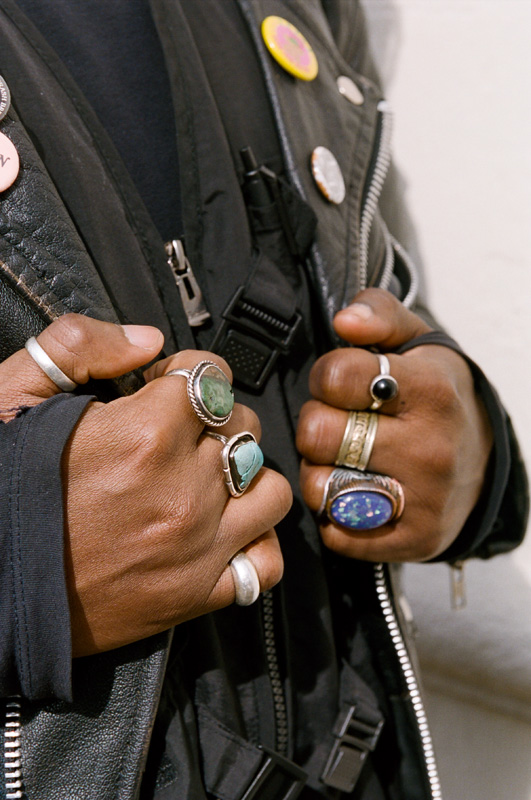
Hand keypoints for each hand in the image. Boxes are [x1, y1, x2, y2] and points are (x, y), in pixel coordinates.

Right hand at [1, 315, 290, 654]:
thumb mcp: (11, 397)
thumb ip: (79, 346)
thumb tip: (147, 339)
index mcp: (144, 434)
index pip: (212, 376)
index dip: (188, 374)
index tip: (164, 390)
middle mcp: (183, 489)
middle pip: (245, 428)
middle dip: (215, 421)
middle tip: (178, 436)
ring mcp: (196, 546)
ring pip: (271, 489)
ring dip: (245, 478)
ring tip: (207, 482)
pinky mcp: (194, 595)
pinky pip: (266, 564)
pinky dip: (255, 545)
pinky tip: (225, 534)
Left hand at [296, 289, 492, 561]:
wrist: (483, 458)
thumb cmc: (436, 395)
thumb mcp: (415, 340)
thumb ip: (378, 313)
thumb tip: (345, 321)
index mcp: (431, 391)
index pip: (336, 376)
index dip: (325, 376)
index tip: (339, 383)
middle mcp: (431, 447)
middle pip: (318, 434)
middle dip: (315, 424)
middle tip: (335, 424)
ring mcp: (424, 499)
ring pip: (320, 487)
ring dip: (317, 472)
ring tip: (339, 460)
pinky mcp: (415, 540)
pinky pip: (336, 533)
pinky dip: (331, 516)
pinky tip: (349, 494)